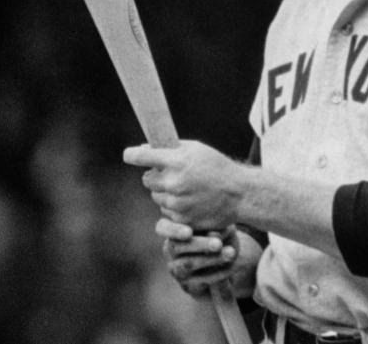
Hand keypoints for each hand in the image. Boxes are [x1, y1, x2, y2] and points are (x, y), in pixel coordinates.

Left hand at [123, 141, 243, 230]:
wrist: (239, 194)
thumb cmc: (218, 166)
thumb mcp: (197, 149)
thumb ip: (171, 148)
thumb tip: (144, 149)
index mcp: (176, 162)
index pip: (141, 157)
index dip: (132, 155)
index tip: (129, 155)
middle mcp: (173, 183)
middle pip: (146, 179)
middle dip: (155, 175)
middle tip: (170, 174)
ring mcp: (176, 203)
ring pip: (156, 196)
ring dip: (165, 192)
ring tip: (186, 188)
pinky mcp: (180, 219)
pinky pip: (166, 211)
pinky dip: (174, 206)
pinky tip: (191, 201)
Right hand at [158, 219, 262, 297]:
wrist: (228, 262)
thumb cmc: (223, 235)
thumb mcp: (222, 228)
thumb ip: (217, 228)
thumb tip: (214, 234)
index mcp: (174, 230)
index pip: (162, 227)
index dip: (173, 230)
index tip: (188, 233)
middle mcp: (170, 250)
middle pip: (176, 246)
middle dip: (199, 245)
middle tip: (218, 244)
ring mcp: (177, 270)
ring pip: (188, 264)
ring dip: (211, 259)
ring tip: (230, 253)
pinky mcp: (189, 286)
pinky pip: (201, 280)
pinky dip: (218, 272)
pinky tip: (231, 266)